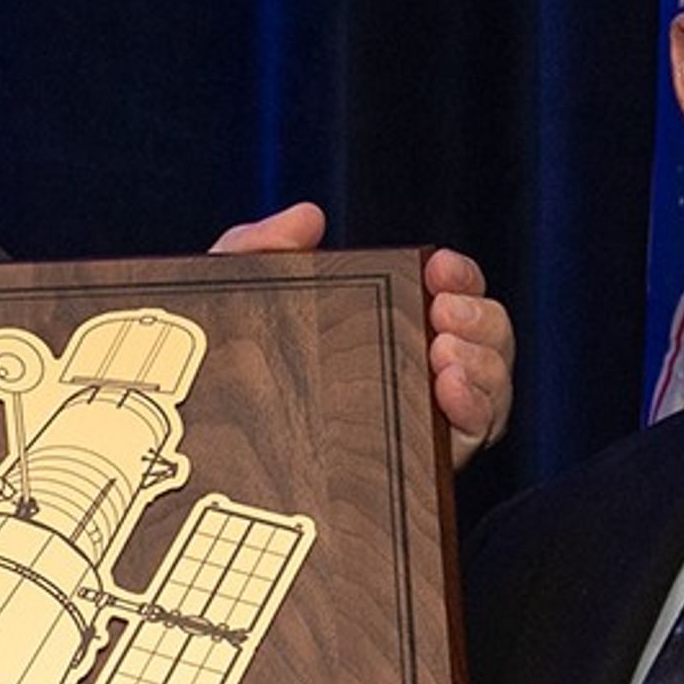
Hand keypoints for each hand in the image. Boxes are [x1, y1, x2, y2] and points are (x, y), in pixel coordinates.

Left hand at [207, 207, 516, 470]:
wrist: (191, 452)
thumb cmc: (223, 371)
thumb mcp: (231, 302)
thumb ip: (259, 248)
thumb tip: (308, 217)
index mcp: (386, 325)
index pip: (449, 292)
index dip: (458, 276)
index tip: (438, 267)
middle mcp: (416, 370)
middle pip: (486, 338)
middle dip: (480, 318)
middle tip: (444, 311)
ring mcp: (423, 418)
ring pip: (492, 387)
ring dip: (484, 363)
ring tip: (445, 352)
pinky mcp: (420, 466)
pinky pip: (473, 436)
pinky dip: (476, 408)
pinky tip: (451, 390)